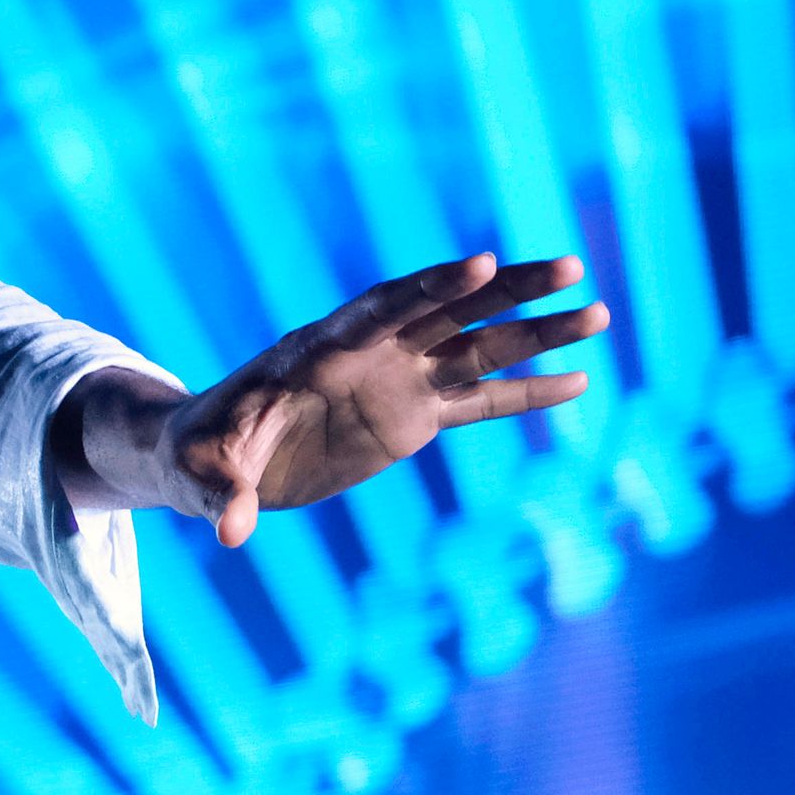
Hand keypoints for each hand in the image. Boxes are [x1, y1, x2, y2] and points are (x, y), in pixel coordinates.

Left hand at [63, 255, 609, 545]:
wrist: (204, 458)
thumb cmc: (195, 455)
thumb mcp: (198, 473)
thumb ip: (221, 494)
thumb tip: (230, 532)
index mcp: (315, 352)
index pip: (379, 310)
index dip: (430, 287)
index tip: (481, 261)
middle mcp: (365, 356)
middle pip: (445, 311)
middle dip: (506, 288)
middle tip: (569, 264)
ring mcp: (393, 384)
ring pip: (473, 347)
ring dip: (534, 330)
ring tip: (599, 313)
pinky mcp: (408, 420)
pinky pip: (476, 401)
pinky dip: (524, 393)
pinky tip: (579, 381)